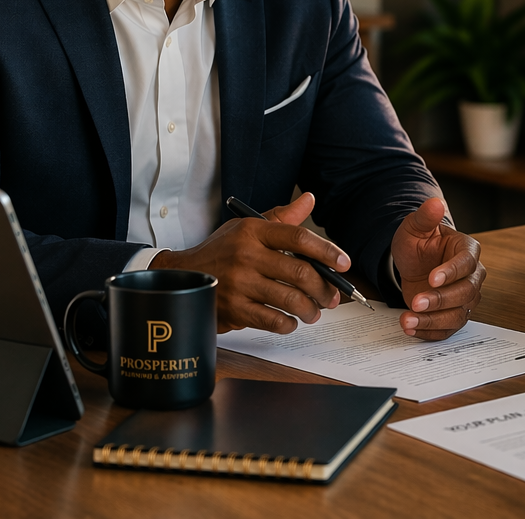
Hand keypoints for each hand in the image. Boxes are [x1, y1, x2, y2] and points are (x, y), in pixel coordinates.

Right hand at [151, 191, 346, 333]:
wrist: (180, 277)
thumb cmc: (220, 251)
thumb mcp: (246, 228)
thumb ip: (281, 217)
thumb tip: (309, 200)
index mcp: (253, 231)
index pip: (298, 237)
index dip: (327, 251)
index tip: (344, 262)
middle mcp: (247, 254)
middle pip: (299, 271)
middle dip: (323, 288)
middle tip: (331, 296)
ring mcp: (239, 283)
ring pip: (290, 299)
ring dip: (309, 309)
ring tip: (314, 312)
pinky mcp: (234, 308)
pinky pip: (272, 320)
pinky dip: (288, 323)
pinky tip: (290, 321)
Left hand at [391, 198, 485, 341]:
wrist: (414, 263)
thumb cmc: (419, 243)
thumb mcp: (415, 227)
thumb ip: (425, 216)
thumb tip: (435, 203)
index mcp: (467, 250)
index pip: (467, 263)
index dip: (452, 272)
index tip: (432, 278)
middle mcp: (472, 276)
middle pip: (466, 292)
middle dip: (440, 300)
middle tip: (416, 301)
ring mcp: (464, 298)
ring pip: (458, 314)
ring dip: (433, 320)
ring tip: (408, 319)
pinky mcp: (453, 314)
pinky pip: (447, 329)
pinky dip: (430, 332)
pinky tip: (411, 328)